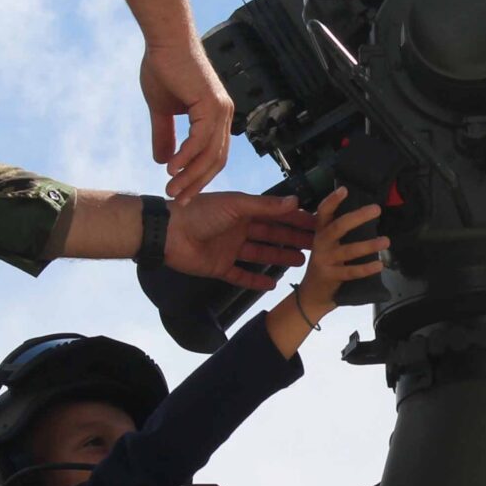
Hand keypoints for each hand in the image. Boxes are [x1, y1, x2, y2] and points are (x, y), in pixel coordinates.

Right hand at [141, 41, 233, 200]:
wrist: (165, 40)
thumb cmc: (164, 66)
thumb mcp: (162, 109)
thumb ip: (165, 134)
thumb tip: (163, 160)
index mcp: (215, 116)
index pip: (212, 155)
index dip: (198, 176)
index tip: (181, 192)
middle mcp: (223, 114)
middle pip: (215, 160)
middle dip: (196, 183)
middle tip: (178, 200)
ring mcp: (220, 109)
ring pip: (209, 153)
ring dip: (190, 175)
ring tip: (172, 190)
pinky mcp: (211, 104)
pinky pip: (200, 139)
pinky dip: (186, 156)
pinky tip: (172, 168)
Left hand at [165, 192, 311, 290]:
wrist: (169, 233)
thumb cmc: (200, 213)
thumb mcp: (236, 205)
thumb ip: (265, 206)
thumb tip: (295, 201)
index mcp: (242, 210)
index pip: (275, 214)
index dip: (294, 218)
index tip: (316, 223)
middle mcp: (238, 229)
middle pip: (271, 234)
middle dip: (292, 238)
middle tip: (315, 244)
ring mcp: (229, 249)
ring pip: (260, 253)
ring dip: (279, 257)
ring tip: (300, 261)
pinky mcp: (219, 267)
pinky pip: (241, 275)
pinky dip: (255, 279)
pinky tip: (271, 284)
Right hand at [291, 187, 389, 326]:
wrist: (311, 295)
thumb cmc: (326, 264)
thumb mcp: (327, 245)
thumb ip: (339, 231)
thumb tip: (364, 213)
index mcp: (321, 233)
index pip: (324, 212)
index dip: (332, 200)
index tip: (344, 189)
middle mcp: (321, 244)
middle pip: (338, 227)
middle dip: (357, 217)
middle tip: (376, 209)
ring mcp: (325, 261)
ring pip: (348, 250)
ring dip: (369, 245)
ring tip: (386, 241)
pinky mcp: (331, 276)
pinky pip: (351, 272)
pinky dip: (366, 268)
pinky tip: (379, 265)